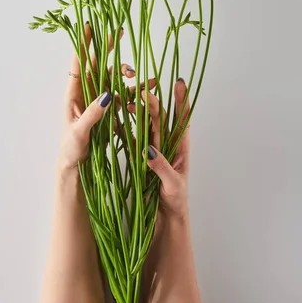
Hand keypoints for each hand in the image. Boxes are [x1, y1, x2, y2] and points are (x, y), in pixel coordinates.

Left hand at [58, 23, 135, 173]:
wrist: (78, 168)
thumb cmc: (71, 151)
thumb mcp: (79, 134)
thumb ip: (92, 115)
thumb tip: (106, 95)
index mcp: (74, 94)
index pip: (78, 62)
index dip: (83, 43)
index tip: (89, 25)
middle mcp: (86, 92)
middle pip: (99, 64)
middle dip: (110, 49)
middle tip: (121, 34)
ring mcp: (99, 100)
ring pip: (114, 78)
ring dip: (127, 74)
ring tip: (140, 76)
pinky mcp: (110, 110)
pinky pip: (124, 95)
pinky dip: (135, 92)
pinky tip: (148, 91)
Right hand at [132, 78, 190, 219]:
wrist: (165, 219)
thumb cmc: (175, 202)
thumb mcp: (172, 185)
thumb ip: (162, 167)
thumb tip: (149, 150)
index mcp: (181, 147)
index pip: (182, 119)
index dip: (182, 100)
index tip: (180, 83)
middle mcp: (167, 144)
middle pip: (160, 118)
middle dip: (153, 102)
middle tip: (143, 92)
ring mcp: (153, 149)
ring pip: (146, 124)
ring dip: (139, 111)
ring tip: (130, 100)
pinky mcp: (140, 157)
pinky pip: (133, 139)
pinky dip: (126, 128)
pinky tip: (118, 118)